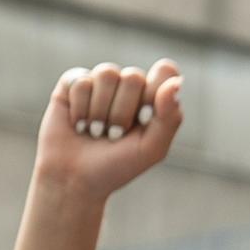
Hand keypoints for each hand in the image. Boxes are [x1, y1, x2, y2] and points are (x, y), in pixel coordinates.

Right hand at [33, 60, 184, 199]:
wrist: (75, 178)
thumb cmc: (118, 165)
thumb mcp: (152, 148)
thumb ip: (169, 117)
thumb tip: (176, 82)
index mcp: (155, 98)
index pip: (165, 72)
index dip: (155, 91)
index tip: (144, 117)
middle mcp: (129, 86)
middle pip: (134, 76)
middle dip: (123, 112)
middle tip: (115, 134)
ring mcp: (101, 83)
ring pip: (107, 73)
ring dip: (101, 110)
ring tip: (96, 130)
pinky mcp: (73, 83)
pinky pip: (81, 80)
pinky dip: (80, 108)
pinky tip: (78, 123)